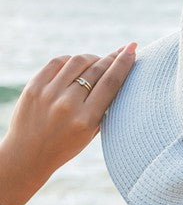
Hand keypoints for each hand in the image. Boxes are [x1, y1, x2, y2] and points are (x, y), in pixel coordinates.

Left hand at [0, 42, 136, 204]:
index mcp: (86, 120)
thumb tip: (117, 72)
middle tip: (122, 51)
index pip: (110, 83)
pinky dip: (71, 60)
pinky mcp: (34, 86)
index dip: (123, 63)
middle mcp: (67, 105)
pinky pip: (58, 62)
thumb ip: (103, 107)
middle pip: (96, 70)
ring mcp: (49, 94)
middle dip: (112, 58)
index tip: (132, 49)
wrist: (28, 154)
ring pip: (78, 62)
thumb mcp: (90, 133)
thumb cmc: (65, 144)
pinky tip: (76, 65)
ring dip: (92, 59)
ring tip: (97, 62)